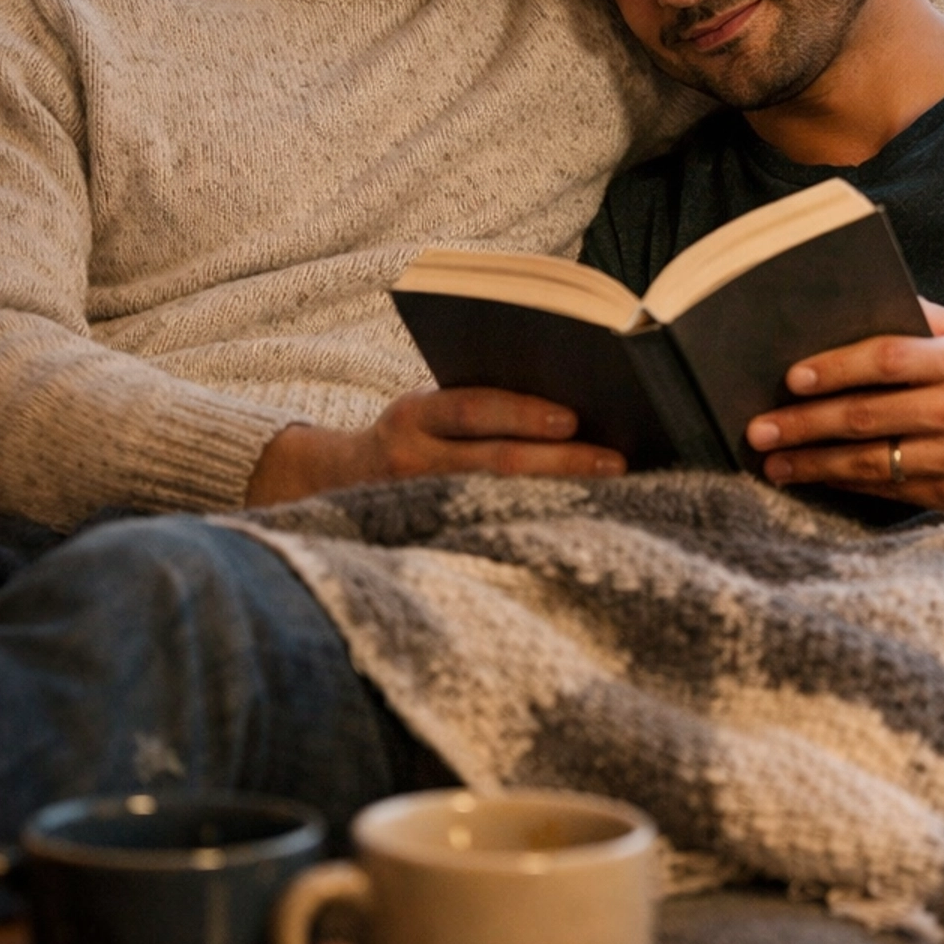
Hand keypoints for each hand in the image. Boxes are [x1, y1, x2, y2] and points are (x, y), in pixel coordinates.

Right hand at [245, 385, 624, 506]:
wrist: (328, 485)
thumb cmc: (406, 435)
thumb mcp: (423, 407)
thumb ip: (471, 405)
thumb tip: (565, 402)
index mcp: (411, 415)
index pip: (470, 408)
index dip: (521, 413)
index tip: (573, 417)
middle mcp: (410, 462)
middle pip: (495, 464)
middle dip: (560, 462)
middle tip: (615, 462)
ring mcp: (419, 508)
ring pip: (498, 504)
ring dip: (556, 497)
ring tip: (606, 492)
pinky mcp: (427, 541)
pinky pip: (488, 533)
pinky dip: (534, 525)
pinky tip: (573, 522)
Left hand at [745, 301, 943, 512]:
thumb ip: (918, 321)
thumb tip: (848, 306)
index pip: (889, 359)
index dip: (836, 368)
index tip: (791, 377)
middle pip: (871, 417)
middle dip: (807, 424)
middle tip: (760, 428)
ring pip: (874, 463)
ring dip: (815, 464)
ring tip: (774, 462)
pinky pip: (889, 490)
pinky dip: (846, 484)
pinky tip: (815, 478)